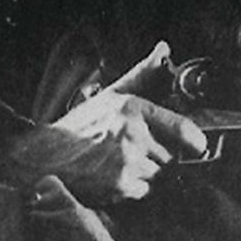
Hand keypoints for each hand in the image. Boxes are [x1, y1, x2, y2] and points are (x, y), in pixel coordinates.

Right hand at [8, 42, 206, 203]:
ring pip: (160, 174)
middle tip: (136, 151)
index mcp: (133, 108)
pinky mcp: (120, 186)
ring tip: (121, 162)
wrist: (44, 157)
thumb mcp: (111, 94)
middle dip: (160, 155)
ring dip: (147, 173)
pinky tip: (114, 175)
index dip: (196, 141)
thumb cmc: (81, 125)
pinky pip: (145, 191)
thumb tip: (164, 49)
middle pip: (172, 155)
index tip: (196, 146)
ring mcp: (127, 161)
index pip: (184, 129)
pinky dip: (134, 188)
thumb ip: (143, 74)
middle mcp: (133, 134)